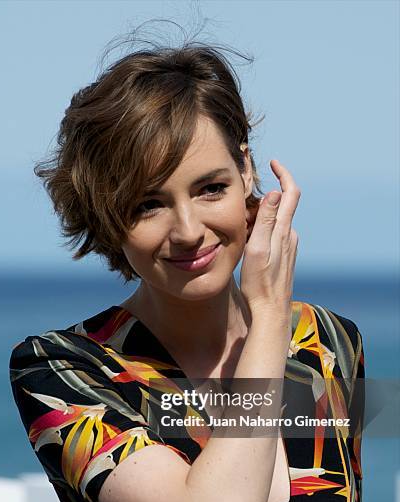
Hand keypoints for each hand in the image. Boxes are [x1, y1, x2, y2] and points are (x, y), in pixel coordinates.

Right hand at [240, 159, 299, 317]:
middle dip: (261, 200)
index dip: (284, 173)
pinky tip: (247, 243)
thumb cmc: (260, 282)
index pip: (290, 193)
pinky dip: (260, 231)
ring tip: (240, 229)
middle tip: (240, 209)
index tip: (273, 162)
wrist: (269, 311)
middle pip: (280, 206)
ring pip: (275, 222)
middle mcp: (290, 236)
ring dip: (259, 218)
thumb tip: (277, 192)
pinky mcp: (284, 257)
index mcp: (284, 231)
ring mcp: (289, 247)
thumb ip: (267, 220)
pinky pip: (273, 235)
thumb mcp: (258, 248)